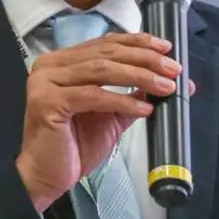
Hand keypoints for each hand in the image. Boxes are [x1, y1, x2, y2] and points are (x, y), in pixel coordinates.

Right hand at [15, 32, 191, 211]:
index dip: (138, 42)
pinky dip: (122, 100)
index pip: (105, 43)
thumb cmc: (74, 145)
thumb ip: (134, 95)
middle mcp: (51, 66)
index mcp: (63, 62)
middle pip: (106, 53)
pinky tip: (143, 109)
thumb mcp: (111, 114)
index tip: (166, 48)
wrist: (46, 176)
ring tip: (165, 86)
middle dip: (145, 59)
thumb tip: (169, 82)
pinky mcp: (47, 102)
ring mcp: (46, 82)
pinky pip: (93, 96)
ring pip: (101, 70)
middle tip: (172, 68)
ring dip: (139, 76)